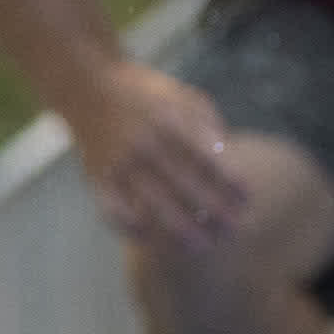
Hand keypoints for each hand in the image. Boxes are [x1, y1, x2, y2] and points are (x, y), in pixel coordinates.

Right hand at [67, 57, 248, 250]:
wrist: (87, 86)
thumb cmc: (145, 93)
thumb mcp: (181, 95)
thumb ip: (207, 124)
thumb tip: (229, 158)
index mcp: (170, 120)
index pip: (207, 157)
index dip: (230, 182)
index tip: (246, 200)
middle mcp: (144, 143)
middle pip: (186, 185)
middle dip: (213, 211)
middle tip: (234, 231)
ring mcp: (119, 162)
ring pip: (153, 204)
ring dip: (180, 230)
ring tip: (202, 247)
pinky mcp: (96, 176)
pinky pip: (112, 210)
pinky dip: (128, 227)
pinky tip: (147, 239)